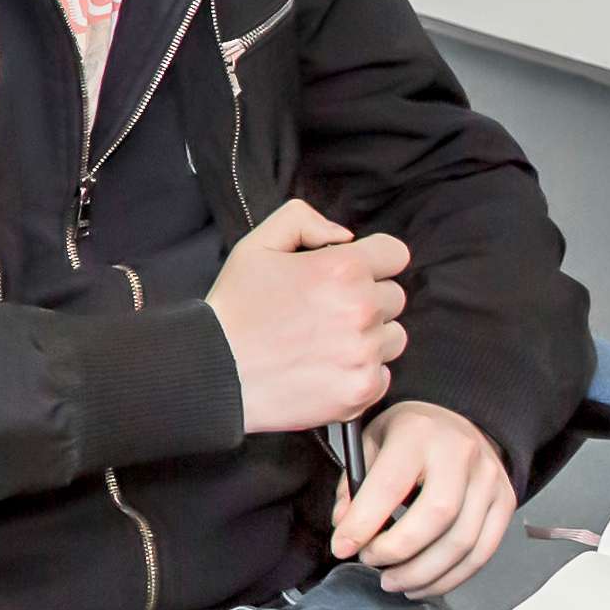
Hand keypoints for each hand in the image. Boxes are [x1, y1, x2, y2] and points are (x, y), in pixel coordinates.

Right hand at [206, 199, 410, 433]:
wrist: (214, 371)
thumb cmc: (234, 308)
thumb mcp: (255, 246)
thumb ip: (302, 220)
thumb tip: (344, 236)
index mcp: (343, 269)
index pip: (395, 254)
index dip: (373, 259)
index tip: (351, 274)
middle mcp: (362, 310)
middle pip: (395, 297)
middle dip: (367, 299)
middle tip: (326, 311)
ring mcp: (365, 353)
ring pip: (393, 336)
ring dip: (369, 337)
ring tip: (327, 342)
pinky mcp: (362, 389)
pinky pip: (383, 374)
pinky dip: (360, 372)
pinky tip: (326, 368)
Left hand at [333, 401, 513, 599]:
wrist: (457, 422)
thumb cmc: (410, 434)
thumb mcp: (370, 442)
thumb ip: (353, 484)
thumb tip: (344, 526)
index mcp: (418, 433)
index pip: (390, 486)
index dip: (363, 524)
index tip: (342, 547)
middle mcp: (460, 454)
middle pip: (435, 518)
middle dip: (398, 552)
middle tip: (371, 563)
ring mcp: (488, 479)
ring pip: (463, 542)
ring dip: (425, 573)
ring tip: (395, 581)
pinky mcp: (505, 501)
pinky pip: (483, 551)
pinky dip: (453, 576)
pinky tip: (426, 582)